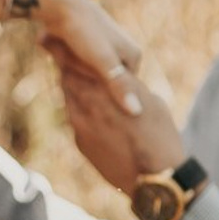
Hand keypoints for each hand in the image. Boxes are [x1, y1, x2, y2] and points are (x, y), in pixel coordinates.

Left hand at [27, 0, 142, 108]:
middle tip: (74, 82)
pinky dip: (72, 66)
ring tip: (66, 70)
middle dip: (92, 84)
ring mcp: (107, 45)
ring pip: (94, 73)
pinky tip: (60, 64)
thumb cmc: (83, 32)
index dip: (106, 95)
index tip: (88, 92)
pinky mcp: (91, 42)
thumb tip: (136, 113)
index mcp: (134, 54)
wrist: (60, 5)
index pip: (124, 90)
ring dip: (80, 75)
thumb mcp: (102, 62)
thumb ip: (118, 86)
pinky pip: (84, 64)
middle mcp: (124, 49)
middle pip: (108, 81)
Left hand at [45, 41, 184, 194]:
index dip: (66, 50)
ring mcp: (82, 124)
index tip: (57, 38)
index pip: (81, 62)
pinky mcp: (81, 142)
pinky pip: (73, 117)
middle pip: (69, 77)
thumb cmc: (161, 139)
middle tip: (58, 52)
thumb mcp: (152, 104)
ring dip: (69, 85)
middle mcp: (92, 104)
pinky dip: (76, 107)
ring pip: (69, 97)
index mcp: (111, 89)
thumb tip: (123, 82)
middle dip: (64, 64)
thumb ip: (131, 89)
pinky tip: (83, 106)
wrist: (153, 181)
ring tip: (68, 74)